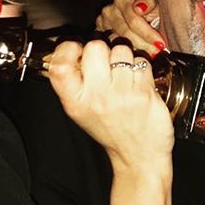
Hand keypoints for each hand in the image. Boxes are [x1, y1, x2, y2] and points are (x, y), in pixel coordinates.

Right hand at [46, 40, 173, 172]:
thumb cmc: (111, 130)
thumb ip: (75, 82)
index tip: (77, 50)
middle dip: (103, 51)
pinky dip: (142, 68)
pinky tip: (138, 84)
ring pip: (121, 50)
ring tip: (125, 78)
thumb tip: (74, 48)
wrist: (139, 156)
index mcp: (75, 102)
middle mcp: (96, 97)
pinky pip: (141, 61)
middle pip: (94, 47)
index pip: (60, 65)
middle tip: (107, 66)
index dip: (67, 49)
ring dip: (125, 59)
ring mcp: (121, 93)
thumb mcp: (82, 111)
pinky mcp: (144, 92)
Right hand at [95, 0, 163, 56]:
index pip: (133, 19)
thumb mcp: (154, 4)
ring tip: (150, 55)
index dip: (148, 33)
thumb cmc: (148, 10)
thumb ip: (149, 3)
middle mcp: (109, 10)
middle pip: (125, 32)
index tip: (160, 43)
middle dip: (144, 44)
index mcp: (122, 0)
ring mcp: (102, 24)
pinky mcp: (100, 35)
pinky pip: (112, 47)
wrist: (140, 14)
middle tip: (156, 52)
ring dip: (136, 50)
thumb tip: (139, 8)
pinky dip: (126, 53)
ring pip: (118, 42)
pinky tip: (136, 56)